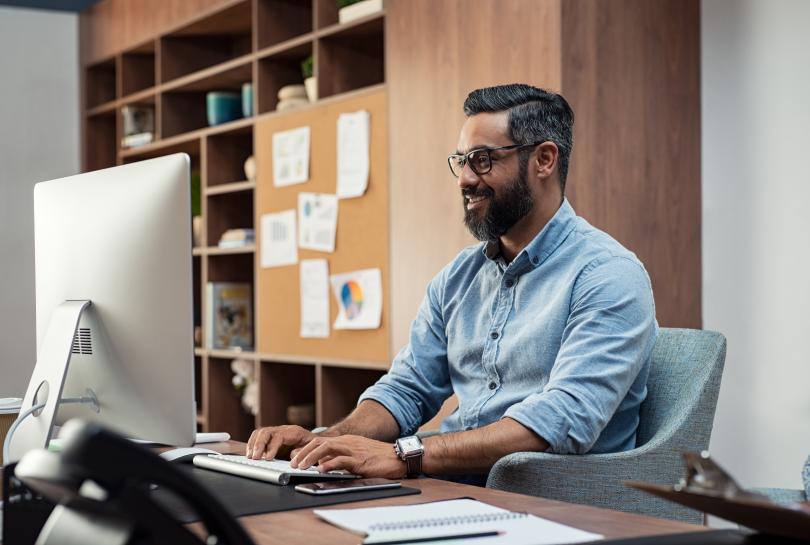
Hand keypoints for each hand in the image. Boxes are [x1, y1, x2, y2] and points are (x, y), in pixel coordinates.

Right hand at [246, 425, 316, 459]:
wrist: (316, 441)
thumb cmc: (314, 446)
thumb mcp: (312, 450)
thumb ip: (302, 452)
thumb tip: (291, 455)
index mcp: (294, 432)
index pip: (279, 436)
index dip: (272, 447)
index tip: (267, 458)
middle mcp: (284, 429)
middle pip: (266, 432)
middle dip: (259, 445)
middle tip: (255, 458)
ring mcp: (277, 431)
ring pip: (260, 432)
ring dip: (253, 444)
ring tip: (251, 457)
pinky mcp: (272, 436)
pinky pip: (259, 436)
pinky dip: (253, 444)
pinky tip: (251, 453)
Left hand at [290, 434, 406, 478]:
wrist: (399, 456)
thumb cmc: (380, 457)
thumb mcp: (358, 454)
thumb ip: (342, 458)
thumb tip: (324, 465)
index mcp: (347, 441)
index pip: (321, 441)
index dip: (306, 449)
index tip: (295, 458)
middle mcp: (348, 442)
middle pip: (320, 443)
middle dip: (304, 453)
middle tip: (293, 464)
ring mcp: (354, 450)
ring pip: (327, 448)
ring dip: (311, 457)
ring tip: (301, 467)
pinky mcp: (360, 460)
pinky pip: (341, 460)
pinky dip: (329, 464)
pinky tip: (321, 470)